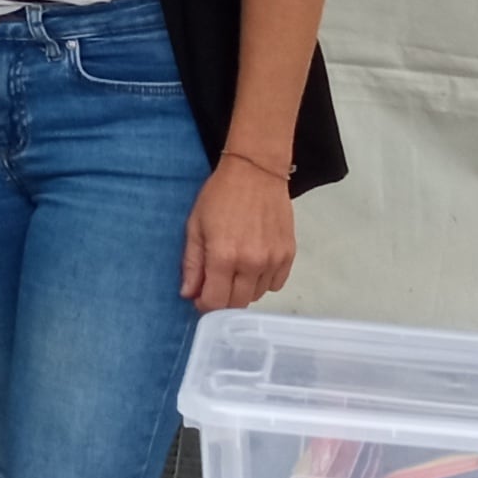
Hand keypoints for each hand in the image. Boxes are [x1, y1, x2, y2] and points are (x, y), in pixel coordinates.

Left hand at [181, 155, 296, 310]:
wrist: (256, 172)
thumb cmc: (220, 195)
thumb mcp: (195, 225)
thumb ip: (192, 263)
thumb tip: (188, 293)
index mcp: (223, 256)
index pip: (215, 302)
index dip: (204, 305)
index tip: (200, 296)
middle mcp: (251, 263)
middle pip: (237, 304)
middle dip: (223, 300)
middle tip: (215, 284)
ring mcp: (273, 260)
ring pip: (256, 295)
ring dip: (243, 290)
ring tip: (235, 268)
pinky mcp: (289, 255)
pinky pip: (275, 284)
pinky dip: (262, 281)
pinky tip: (253, 264)